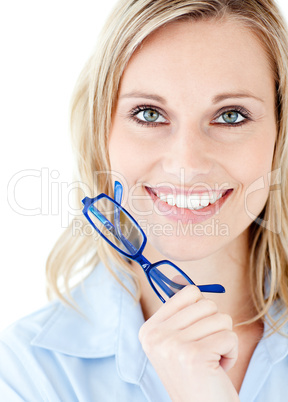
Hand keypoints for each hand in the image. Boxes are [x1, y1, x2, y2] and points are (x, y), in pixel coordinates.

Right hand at [139, 285, 238, 401]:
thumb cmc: (194, 374)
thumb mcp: (177, 340)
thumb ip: (179, 309)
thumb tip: (179, 278)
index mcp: (149, 329)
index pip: (188, 292)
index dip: (201, 311)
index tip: (195, 333)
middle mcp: (156, 335)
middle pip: (207, 303)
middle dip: (215, 327)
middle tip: (205, 350)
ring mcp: (172, 345)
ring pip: (221, 318)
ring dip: (224, 340)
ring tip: (210, 359)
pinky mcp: (193, 355)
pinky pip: (230, 336)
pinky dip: (231, 353)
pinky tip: (217, 368)